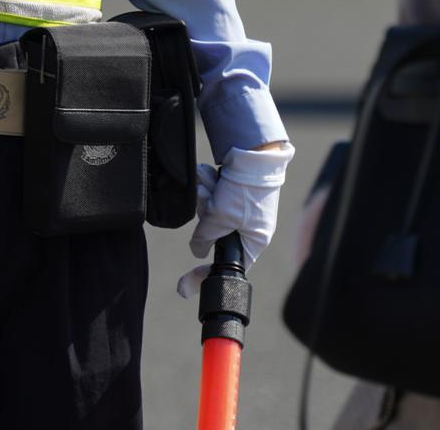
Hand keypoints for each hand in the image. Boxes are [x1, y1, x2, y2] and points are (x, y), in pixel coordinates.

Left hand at [175, 142, 292, 298]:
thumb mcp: (220, 218)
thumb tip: (197, 250)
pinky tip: (210, 176)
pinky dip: (208, 187)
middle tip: (208, 200)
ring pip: (210, 213)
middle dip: (206, 215)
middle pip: (214, 235)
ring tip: (211, 184)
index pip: (227, 266)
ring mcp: (241, 209)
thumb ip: (204, 238)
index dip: (204, 274)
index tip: (184, 287)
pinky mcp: (234, 193)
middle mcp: (249, 227)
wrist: (255, 154)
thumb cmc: (245, 189)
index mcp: (254, 240)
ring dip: (206, 197)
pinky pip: (213, 197)